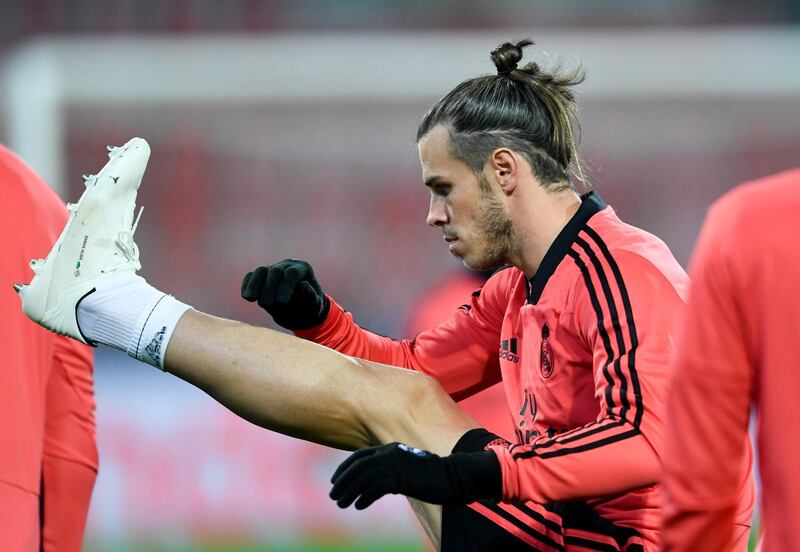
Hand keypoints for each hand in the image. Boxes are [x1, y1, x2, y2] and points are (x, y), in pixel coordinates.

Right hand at [241, 259, 329, 329]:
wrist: (301, 310)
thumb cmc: (310, 307)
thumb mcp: (314, 304)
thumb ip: (310, 296)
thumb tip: (302, 285)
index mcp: (303, 269)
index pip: (292, 273)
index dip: (286, 286)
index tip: (282, 302)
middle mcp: (287, 265)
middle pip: (275, 271)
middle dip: (269, 288)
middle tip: (266, 305)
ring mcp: (274, 269)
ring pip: (261, 271)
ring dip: (254, 284)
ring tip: (251, 299)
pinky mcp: (262, 277)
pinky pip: (251, 276)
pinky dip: (247, 284)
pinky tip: (246, 296)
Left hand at [329, 442, 501, 509]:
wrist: (455, 475)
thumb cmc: (433, 474)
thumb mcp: (409, 467)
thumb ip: (393, 468)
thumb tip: (378, 480)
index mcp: (390, 448)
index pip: (360, 456)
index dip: (345, 468)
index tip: (336, 480)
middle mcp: (390, 453)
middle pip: (358, 467)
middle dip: (343, 481)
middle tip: (333, 495)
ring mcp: (396, 465)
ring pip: (363, 478)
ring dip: (349, 492)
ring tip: (341, 504)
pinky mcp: (402, 479)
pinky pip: (376, 489)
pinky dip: (364, 497)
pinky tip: (359, 506)